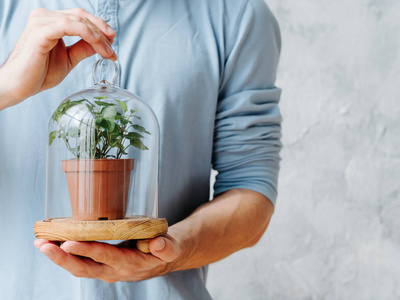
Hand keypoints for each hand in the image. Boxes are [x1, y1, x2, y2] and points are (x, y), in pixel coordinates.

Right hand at [0, 8, 116, 109]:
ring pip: (78, 21)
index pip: (80, 17)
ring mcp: (41, 22)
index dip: (100, 27)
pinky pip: (68, 26)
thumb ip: (83, 48)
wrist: (20, 86)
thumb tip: (101, 44)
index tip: (112, 44)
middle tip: (113, 49)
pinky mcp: (40, 32)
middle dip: (102, 32)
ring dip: (98, 36)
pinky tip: (97, 43)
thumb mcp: (69, 59)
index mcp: (51, 21)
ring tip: (108, 52)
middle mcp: (45, 17)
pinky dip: (87, 33)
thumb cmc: (39, 73)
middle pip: (81, 16)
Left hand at [34, 235, 180, 282]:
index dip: (87, 250)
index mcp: (131, 264)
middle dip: (62, 258)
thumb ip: (167, 247)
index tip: (68, 243)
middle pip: (84, 268)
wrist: (161, 259)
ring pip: (78, 268)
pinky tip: (52, 243)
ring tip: (41, 243)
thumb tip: (158, 244)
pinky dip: (64, 254)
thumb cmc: (165, 249)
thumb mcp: (171, 247)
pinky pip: (80, 263)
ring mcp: (105, 270)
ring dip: (58, 257)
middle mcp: (114, 271)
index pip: (106, 257)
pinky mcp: (100, 265)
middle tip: (43, 245)